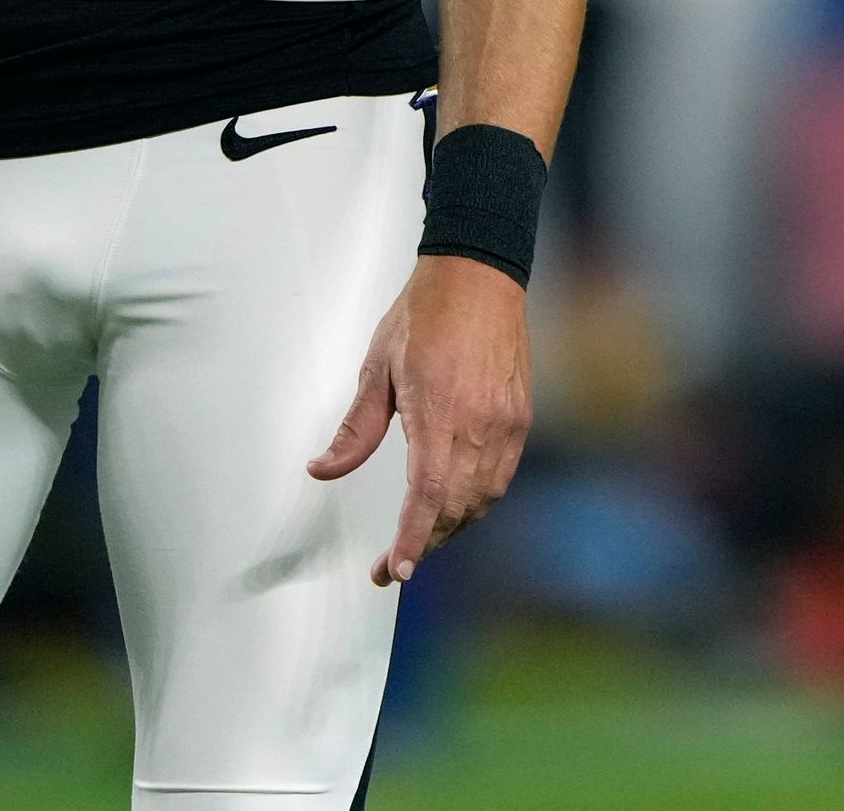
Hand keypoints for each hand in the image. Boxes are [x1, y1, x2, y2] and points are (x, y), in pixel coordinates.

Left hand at [307, 254, 531, 585]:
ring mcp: (505, 422)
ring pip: (481, 498)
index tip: (394, 569)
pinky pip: (500, 477)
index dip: (412, 539)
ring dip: (450, 526)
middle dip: (423, 543)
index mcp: (437, 409)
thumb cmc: (425, 314)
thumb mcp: (377, 368)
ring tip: (420, 538)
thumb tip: (323, 470)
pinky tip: (456, 505)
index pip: (428, 494)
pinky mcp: (520, 417)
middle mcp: (478, 421)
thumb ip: (355, 429)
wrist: (478, 275)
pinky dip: (477, 501)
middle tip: (393, 563)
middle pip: (455, 506)